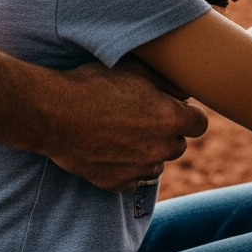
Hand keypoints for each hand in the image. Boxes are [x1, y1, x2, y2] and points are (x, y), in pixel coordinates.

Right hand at [38, 59, 207, 191]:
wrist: (52, 113)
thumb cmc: (93, 84)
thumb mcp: (134, 69)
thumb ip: (168, 81)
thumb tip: (186, 90)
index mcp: (170, 118)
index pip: (199, 123)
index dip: (186, 114)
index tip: (172, 109)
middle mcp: (160, 147)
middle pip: (179, 144)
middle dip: (167, 133)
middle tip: (142, 118)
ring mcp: (139, 168)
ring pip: (157, 163)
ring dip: (149, 152)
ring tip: (124, 133)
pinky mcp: (117, 182)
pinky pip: (135, 179)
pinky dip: (129, 168)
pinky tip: (112, 150)